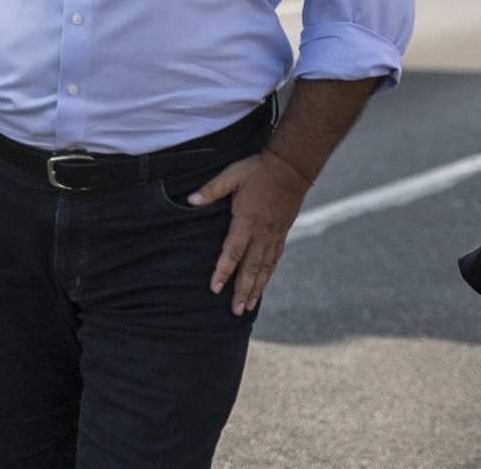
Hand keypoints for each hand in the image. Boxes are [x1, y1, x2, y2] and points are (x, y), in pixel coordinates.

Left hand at [190, 149, 312, 315]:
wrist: (290, 169)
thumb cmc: (257, 171)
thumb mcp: (231, 176)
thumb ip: (211, 190)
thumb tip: (190, 200)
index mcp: (246, 221)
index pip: (232, 253)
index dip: (223, 272)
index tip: (215, 289)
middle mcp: (261, 234)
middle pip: (251, 268)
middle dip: (243, 291)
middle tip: (236, 311)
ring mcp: (274, 235)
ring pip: (265, 268)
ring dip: (257, 288)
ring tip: (249, 307)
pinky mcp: (282, 233)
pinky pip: (275, 259)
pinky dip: (268, 274)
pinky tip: (264, 283)